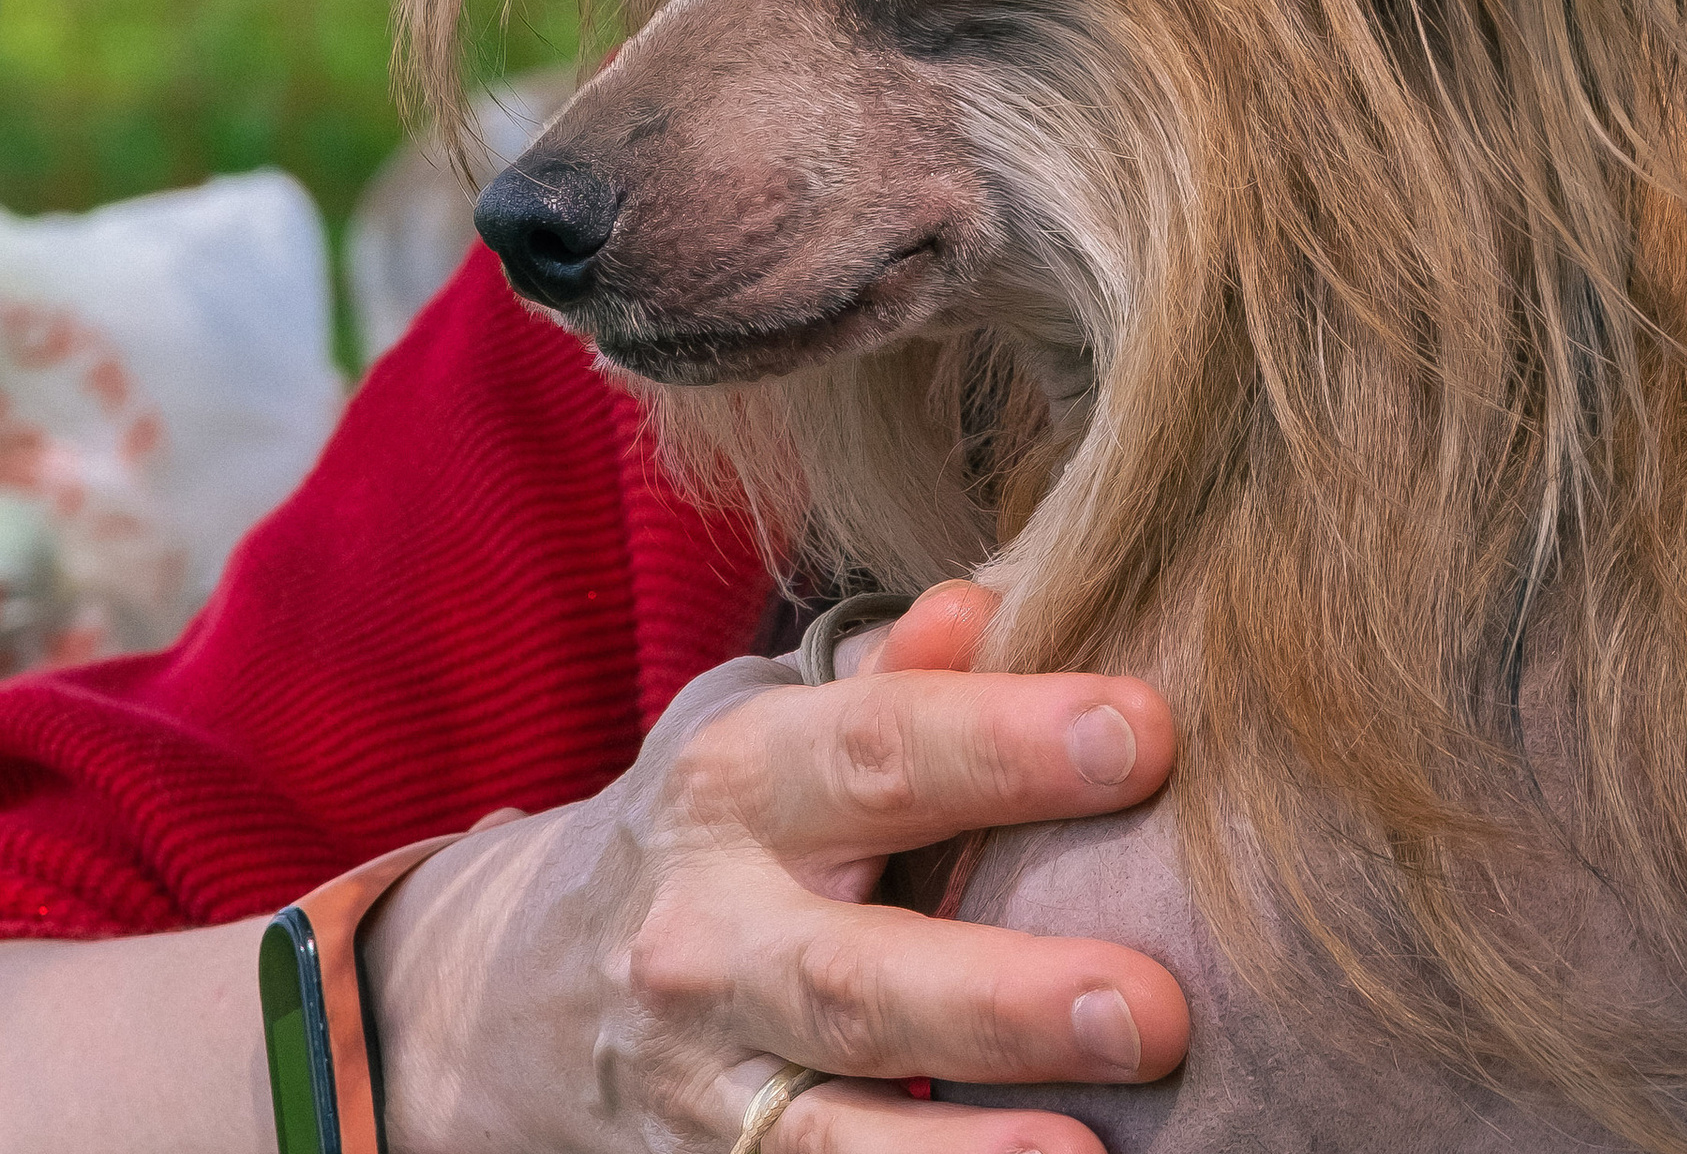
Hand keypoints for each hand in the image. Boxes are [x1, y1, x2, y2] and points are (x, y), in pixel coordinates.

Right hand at [370, 585, 1186, 1153]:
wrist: (515, 990)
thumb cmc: (724, 823)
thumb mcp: (777, 720)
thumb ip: (892, 674)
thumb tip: (989, 604)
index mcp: (737, 782)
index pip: (882, 749)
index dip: (1010, 740)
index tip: (1146, 734)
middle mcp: (705, 939)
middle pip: (857, 977)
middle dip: (1005, 999)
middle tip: (1153, 1006)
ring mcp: (699, 1084)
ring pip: (829, 1134)